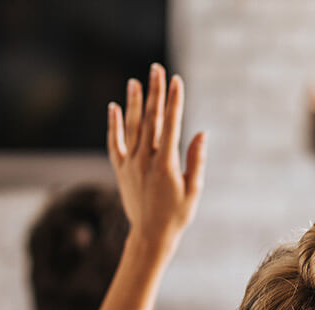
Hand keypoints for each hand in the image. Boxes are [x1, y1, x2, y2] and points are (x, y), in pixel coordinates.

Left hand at [108, 64, 207, 255]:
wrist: (150, 236)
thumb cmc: (177, 215)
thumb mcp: (194, 190)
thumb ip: (196, 160)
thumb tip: (200, 133)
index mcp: (166, 164)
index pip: (171, 124)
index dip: (174, 101)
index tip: (176, 81)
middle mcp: (145, 160)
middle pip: (150, 119)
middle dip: (154, 92)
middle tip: (156, 69)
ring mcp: (130, 164)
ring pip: (131, 127)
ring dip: (134, 102)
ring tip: (135, 81)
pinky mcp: (121, 170)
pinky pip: (115, 143)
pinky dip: (114, 125)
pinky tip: (114, 107)